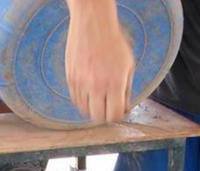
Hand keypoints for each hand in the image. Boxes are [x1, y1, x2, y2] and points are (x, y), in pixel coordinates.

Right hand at [65, 0, 134, 122]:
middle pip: (98, 117)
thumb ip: (127, 89)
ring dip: (92, 108)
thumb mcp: (129, 65)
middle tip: (107, 108)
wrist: (93, 23)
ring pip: (85, 110)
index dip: (117, 116)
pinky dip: (82, 101)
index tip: (117, 111)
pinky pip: (75, 100)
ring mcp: (81, 83)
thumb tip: (124, 107)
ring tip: (98, 99)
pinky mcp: (70, 79)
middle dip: (104, 115)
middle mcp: (96, 85)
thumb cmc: (113, 41)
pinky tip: (88, 93)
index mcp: (115, 82)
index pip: (114, 115)